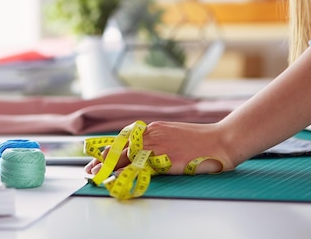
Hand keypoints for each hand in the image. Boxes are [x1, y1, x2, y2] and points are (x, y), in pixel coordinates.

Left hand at [84, 121, 234, 175]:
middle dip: (102, 161)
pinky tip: (116, 181)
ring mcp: (156, 146)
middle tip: (88, 171)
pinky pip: (140, 168)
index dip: (107, 151)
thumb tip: (142, 155)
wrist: (222, 140)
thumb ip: (156, 143)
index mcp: (152, 129)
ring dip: (108, 168)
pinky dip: (126, 174)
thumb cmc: (201, 141)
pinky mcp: (164, 159)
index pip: (123, 140)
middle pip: (119, 148)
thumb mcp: (173, 136)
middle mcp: (150, 134)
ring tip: (94, 177)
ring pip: (125, 158)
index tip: (95, 160)